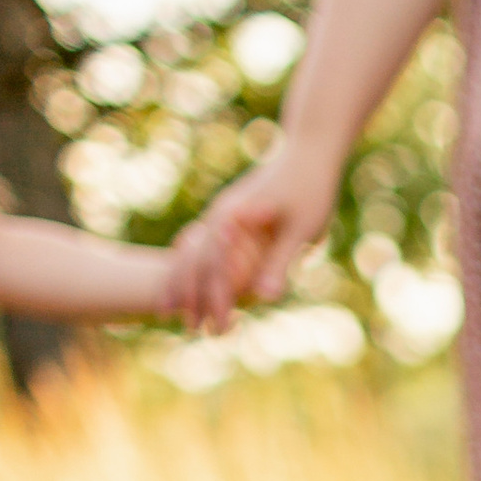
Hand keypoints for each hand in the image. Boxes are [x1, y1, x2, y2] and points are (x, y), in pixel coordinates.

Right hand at [169, 138, 339, 332]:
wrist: (308, 151)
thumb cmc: (310, 189)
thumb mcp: (300, 229)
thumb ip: (279, 261)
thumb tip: (265, 297)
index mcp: (234, 220)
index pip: (217, 270)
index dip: (216, 302)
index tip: (218, 330)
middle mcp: (220, 215)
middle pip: (194, 262)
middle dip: (189, 297)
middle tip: (188, 330)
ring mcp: (221, 212)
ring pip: (189, 251)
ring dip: (180, 281)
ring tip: (169, 310)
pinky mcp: (228, 210)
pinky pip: (197, 241)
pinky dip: (187, 263)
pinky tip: (184, 278)